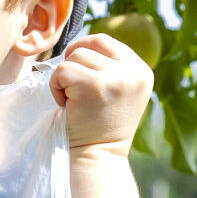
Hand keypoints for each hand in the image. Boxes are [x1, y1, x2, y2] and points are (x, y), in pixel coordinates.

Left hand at [49, 33, 154, 157]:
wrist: (98, 156)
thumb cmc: (100, 123)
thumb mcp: (118, 89)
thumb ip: (110, 66)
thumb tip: (81, 42)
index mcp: (141, 70)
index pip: (105, 41)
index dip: (85, 51)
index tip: (80, 74)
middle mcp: (133, 72)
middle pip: (90, 44)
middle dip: (74, 62)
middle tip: (74, 87)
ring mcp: (115, 78)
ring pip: (75, 56)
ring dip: (65, 76)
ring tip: (73, 99)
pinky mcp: (94, 85)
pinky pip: (62, 69)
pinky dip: (55, 85)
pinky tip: (65, 104)